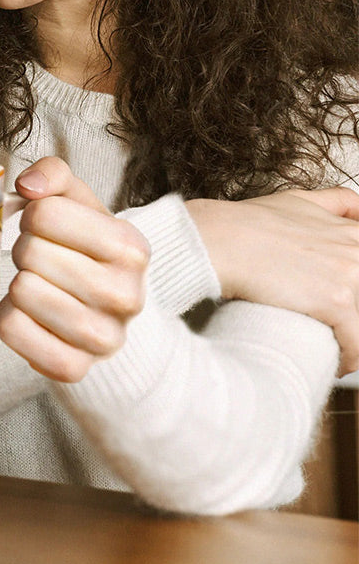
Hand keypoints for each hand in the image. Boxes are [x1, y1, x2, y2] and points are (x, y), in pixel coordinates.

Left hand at [0, 157, 149, 382]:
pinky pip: (11, 329)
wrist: (106, 311)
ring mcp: (103, 339)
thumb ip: (54, 174)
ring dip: (17, 283)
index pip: (44, 213)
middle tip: (39, 259)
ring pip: (21, 292)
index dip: (32, 215)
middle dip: (24, 250)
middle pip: (29, 253)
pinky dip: (8, 316)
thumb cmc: (83, 247)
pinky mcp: (74, 368)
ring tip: (36, 284)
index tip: (44, 227)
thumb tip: (28, 185)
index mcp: (130, 247)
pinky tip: (28, 313)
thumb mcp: (78, 202)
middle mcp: (126, 295)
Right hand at [187, 188, 358, 375]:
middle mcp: (356, 250)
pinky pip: (357, 345)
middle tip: (334, 324)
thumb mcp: (295, 200)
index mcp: (350, 231)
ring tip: (336, 349)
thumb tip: (356, 206)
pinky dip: (349, 359)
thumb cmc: (245, 223)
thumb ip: (333, 202)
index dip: (352, 287)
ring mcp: (350, 275)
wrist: (218, 239)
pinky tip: (335, 362)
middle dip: (352, 313)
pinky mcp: (337, 301)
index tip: (342, 300)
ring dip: (353, 338)